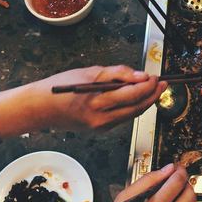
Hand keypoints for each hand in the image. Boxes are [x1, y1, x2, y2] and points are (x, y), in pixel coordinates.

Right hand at [0, 65, 166, 136]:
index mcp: (97, 102)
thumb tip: (140, 76)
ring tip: (154, 89)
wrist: (40, 108)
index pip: (132, 95)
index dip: (147, 86)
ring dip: (145, 102)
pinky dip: (133, 107)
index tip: (155, 76)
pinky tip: (137, 97)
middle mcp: (101, 119)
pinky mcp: (101, 129)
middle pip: (137, 108)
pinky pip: (123, 117)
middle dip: (152, 95)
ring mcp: (102, 127)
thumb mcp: (89, 72)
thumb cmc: (61, 87)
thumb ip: (117, 74)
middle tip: (162, 83)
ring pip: (132, 114)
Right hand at [56, 164, 195, 201]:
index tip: (176, 168)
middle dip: (185, 184)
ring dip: (180, 200)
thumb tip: (166, 170)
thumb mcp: (123, 201)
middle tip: (177, 181)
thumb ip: (147, 181)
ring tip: (165, 200)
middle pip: (189, 194)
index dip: (178, 171)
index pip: (177, 181)